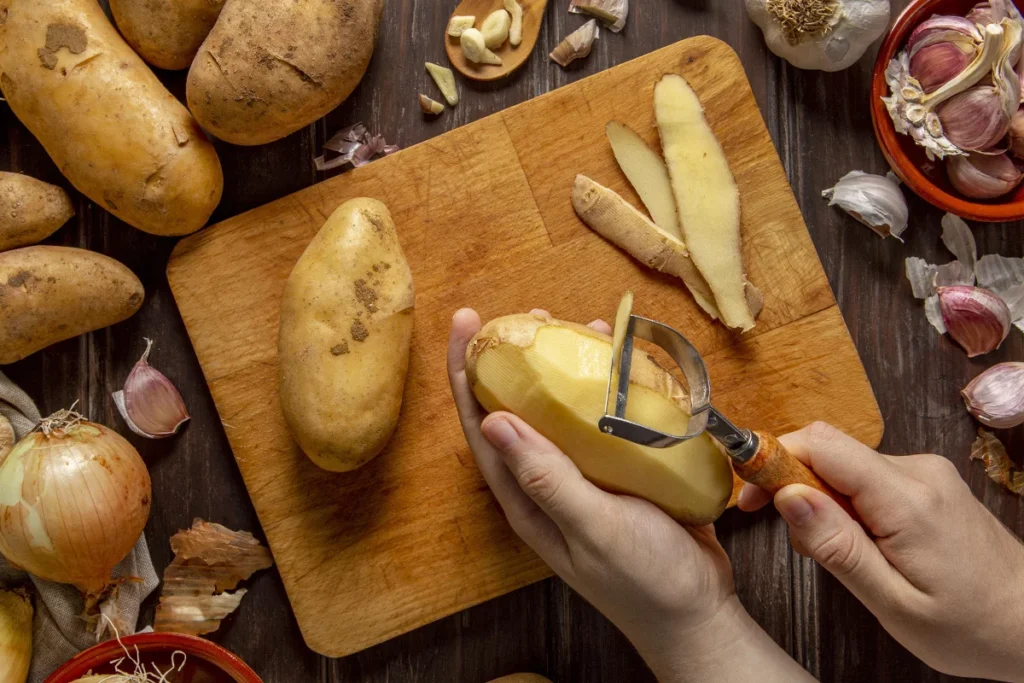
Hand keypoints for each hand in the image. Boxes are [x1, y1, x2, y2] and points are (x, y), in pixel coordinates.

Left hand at [448, 308, 813, 682]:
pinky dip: (608, 386)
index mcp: (526, 498)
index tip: (465, 323)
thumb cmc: (644, 580)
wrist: (698, 613)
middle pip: (517, 409)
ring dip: (563, 367)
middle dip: (515, 359)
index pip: (482, 426)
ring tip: (573, 326)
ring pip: (562, 409)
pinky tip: (622, 362)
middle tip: (530, 316)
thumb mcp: (593, 528)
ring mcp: (584, 475)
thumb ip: (545, 479)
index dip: (467, 374)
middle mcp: (547, 482)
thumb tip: (493, 421)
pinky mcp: (619, 471)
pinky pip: (604, 418)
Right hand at [738, 422, 1023, 681]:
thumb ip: (836, 546)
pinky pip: (866, 476)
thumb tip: (787, 495)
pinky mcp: (926, 481)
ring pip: (844, 464)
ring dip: (820, 498)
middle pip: (828, 451)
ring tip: (836, 554)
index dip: (774, 458)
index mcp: (907, 499)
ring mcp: (924, 472)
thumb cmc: (968, 625)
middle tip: (785, 533)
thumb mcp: (892, 602)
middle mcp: (917, 471)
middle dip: (792, 483)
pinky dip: (845, 502)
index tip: (747, 491)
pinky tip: (859, 544)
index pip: (822, 445)